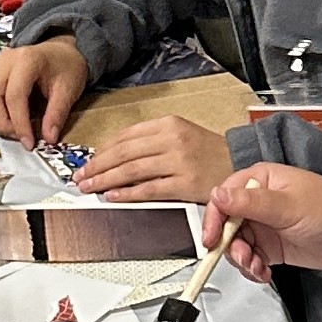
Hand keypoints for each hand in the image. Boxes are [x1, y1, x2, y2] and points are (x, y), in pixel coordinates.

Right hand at [0, 37, 89, 147]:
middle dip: (2, 122)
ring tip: (16, 129)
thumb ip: (57, 114)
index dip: (20, 123)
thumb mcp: (69, 90)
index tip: (29, 142)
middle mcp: (5, 61)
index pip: (15, 95)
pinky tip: (11, 118)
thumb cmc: (66, 66)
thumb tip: (48, 138)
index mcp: (27, 59)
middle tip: (20, 138)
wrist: (61, 51)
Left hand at [80, 116, 232, 202]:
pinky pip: (149, 189)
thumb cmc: (208, 152)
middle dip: (97, 166)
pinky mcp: (185, 183)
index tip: (87, 162)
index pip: (125, 136)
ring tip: (90, 188)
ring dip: (106, 180)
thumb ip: (150, 142)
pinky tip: (114, 197)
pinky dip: (128, 194)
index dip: (101, 150)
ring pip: (132, 170)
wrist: (241, 162)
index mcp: (168, 124)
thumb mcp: (180, 135)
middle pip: (123, 153)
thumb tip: (114, 156)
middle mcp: (172, 139)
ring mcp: (179, 161)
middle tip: (81, 177)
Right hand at [203, 159, 321, 283]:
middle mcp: (260, 203)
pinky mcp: (275, 247)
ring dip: (241, 260)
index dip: (213, 219)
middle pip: (226, 225)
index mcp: (261, 181)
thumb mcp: (289, 206)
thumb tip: (217, 195)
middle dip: (229, 245)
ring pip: (237, 245)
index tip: (211, 240)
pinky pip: (251, 259)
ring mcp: (267, 226)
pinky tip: (264, 274)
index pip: (223, 198)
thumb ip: (251, 203)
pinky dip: (252, 269)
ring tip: (257, 268)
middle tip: (243, 258)